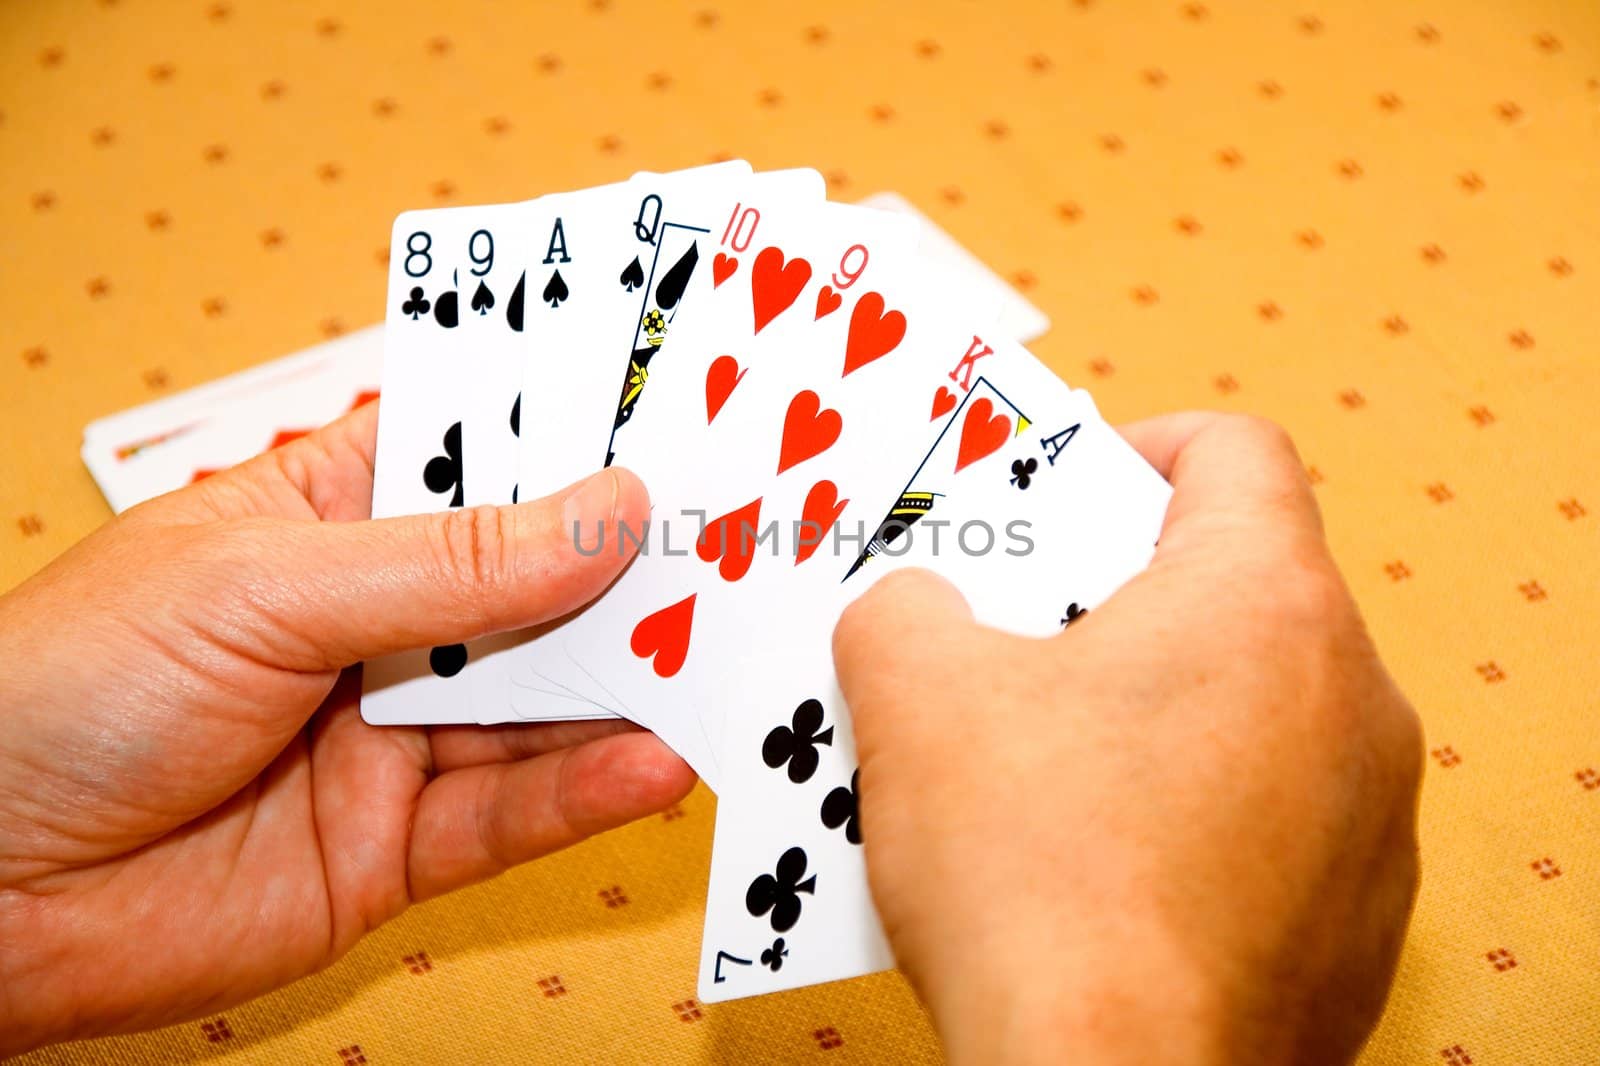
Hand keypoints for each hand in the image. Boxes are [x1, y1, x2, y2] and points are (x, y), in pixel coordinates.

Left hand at [0, 402, 694, 1053]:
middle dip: (637, 569)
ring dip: (637, 684)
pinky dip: (587, 790)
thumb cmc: (69, 688)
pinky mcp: (401, 844)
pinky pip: (515, 812)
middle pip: (538, 586)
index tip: (699, 420)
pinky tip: (655, 762)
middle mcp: (378, 621)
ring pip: (545, 703)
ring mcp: (395, 734)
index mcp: (331, 514)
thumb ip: (450, 566)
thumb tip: (610, 510)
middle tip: (754, 547)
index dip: (584, 439)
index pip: (485, 459)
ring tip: (736, 658)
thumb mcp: (266, 587)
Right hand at [834, 414, 1421, 1065]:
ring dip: (1148, 710)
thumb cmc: (1033, 877)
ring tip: (1036, 759)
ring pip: (1250, 710)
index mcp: (1266, 604)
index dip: (1136, 445)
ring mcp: (1366, 818)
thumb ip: (904, 610)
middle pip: (1234, 586)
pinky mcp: (1353, 920)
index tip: (1063, 491)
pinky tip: (1091, 865)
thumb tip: (913, 613)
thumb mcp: (915, 698)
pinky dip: (1186, 813)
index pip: (1235, 451)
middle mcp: (1352, 697)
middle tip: (1015, 633)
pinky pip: (1266, 820)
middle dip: (1113, 596)